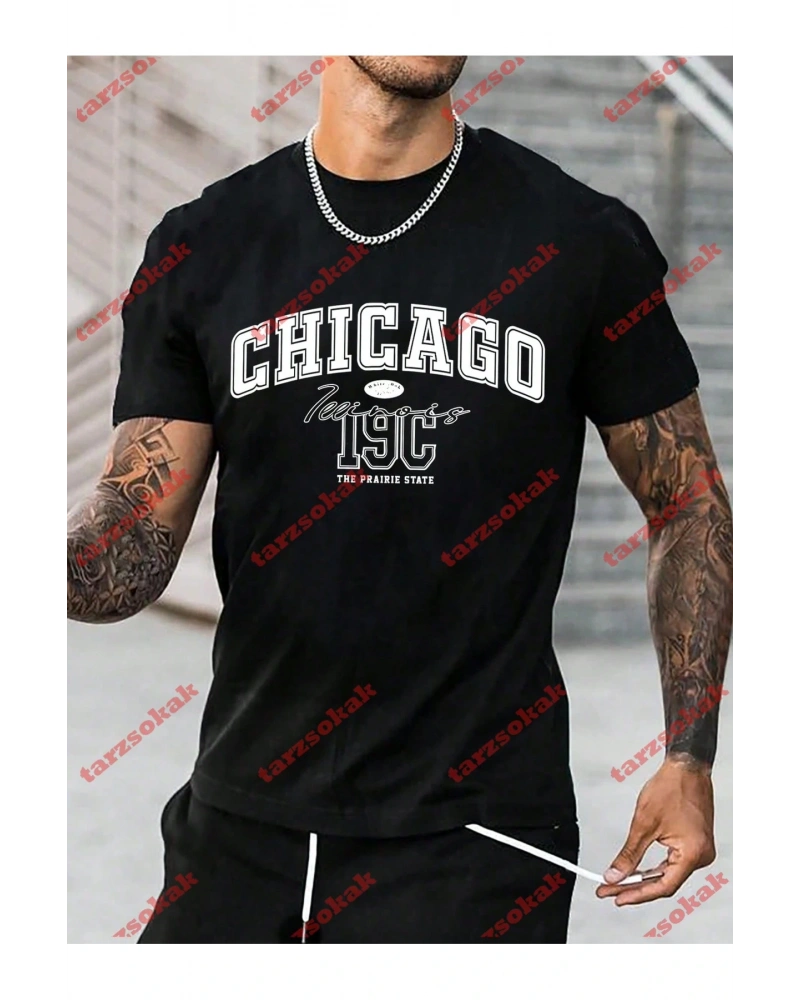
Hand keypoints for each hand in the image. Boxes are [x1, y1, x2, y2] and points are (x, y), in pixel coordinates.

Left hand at [596, 756, 715, 905]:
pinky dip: (656, 867)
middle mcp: (702, 856)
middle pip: (665, 882)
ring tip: (619, 882)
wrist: (687, 768)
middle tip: (610, 890)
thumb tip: (616, 875)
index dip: (637, 894)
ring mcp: (701, 851)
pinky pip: (674, 862)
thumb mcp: (644, 824)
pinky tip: (638, 871)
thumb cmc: (671, 788)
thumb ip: (629, 854)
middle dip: (636, 887)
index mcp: (693, 854)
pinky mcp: (696, 844)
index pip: (663, 886)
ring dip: (644, 878)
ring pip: (669, 874)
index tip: (616, 897)